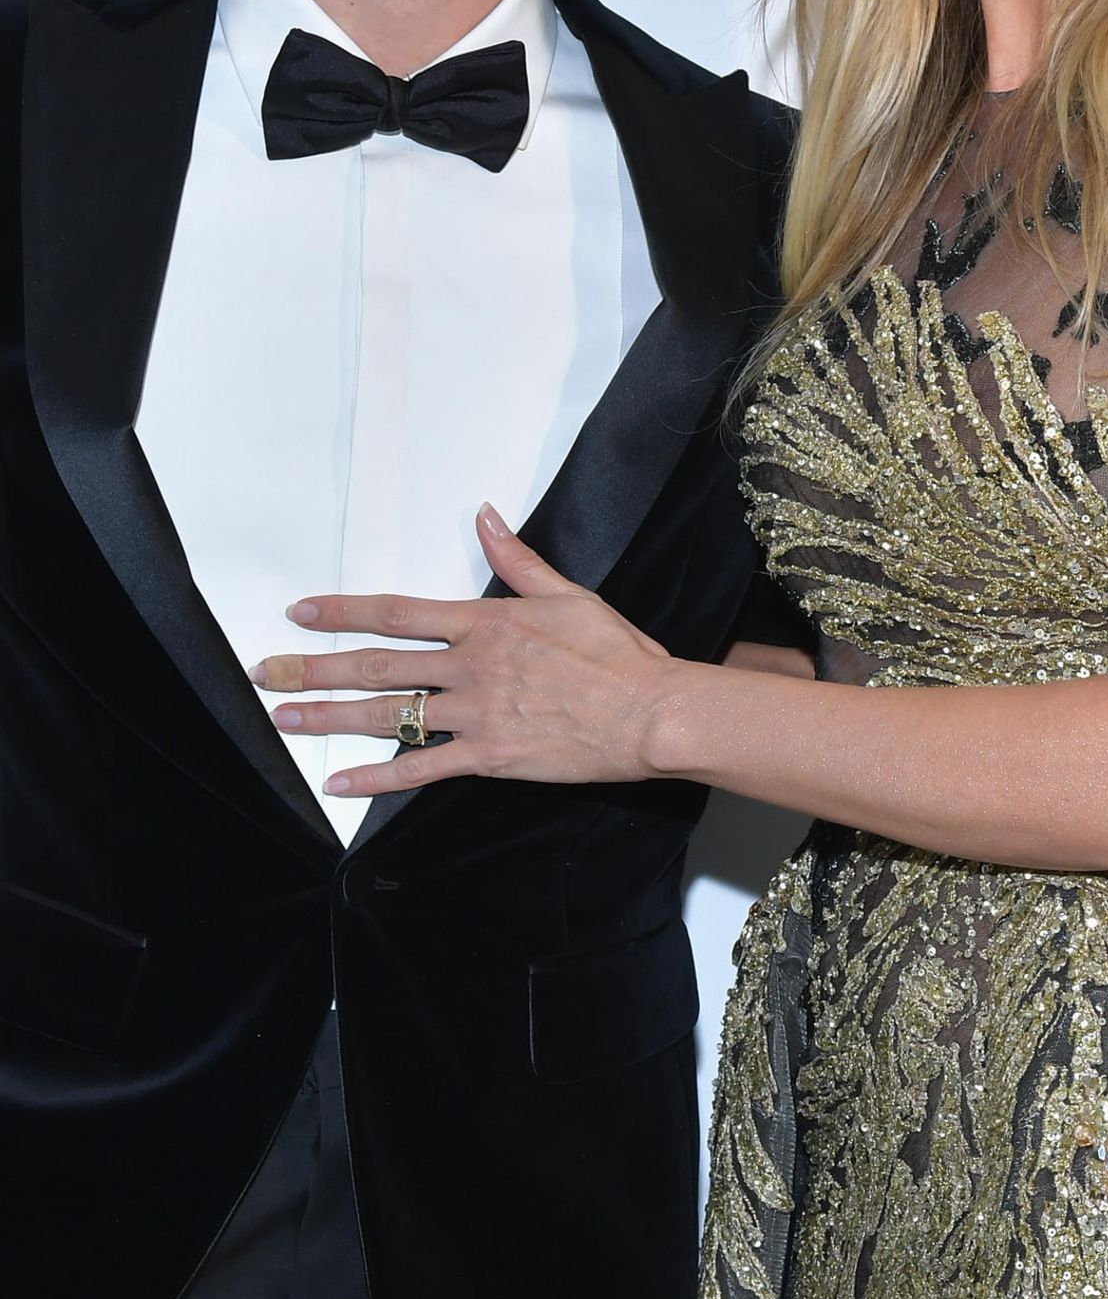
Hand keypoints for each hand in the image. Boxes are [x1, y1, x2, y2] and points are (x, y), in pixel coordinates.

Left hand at [251, 505, 676, 797]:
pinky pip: (420, 769)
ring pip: (388, 715)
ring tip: (283, 719)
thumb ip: (517, 560)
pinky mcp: (488, 758)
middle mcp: (470, 665)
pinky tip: (338, 782)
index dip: (343, 612)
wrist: (649, 712)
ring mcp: (475, 714)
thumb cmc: (615, 654)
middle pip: (376, 664)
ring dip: (329, 717)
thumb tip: (484, 516)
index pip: (398, 613)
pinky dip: (376, 776)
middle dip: (315, 667)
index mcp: (485, 622)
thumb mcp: (567, 594)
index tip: (301, 613)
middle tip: (266, 671)